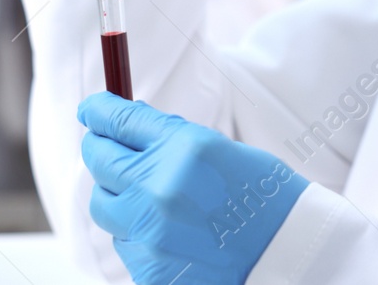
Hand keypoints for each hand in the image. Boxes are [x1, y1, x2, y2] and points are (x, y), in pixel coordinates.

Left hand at [79, 93, 307, 283]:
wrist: (285, 252)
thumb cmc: (259, 195)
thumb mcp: (216, 147)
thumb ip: (165, 135)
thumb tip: (122, 122)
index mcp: (181, 149)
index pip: (118, 121)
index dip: (98, 111)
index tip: (91, 110)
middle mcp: (158, 190)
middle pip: (99, 161)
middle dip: (102, 150)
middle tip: (110, 149)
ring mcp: (150, 235)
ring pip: (103, 207)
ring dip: (119, 197)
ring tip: (150, 198)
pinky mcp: (150, 271)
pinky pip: (123, 244)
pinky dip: (136, 234)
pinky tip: (167, 231)